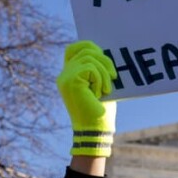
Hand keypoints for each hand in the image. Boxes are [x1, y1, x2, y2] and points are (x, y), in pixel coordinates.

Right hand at [57, 41, 117, 157]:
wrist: (95, 130)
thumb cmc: (100, 111)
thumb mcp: (100, 85)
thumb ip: (98, 69)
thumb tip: (105, 52)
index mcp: (69, 75)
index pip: (73, 49)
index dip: (89, 46)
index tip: (104, 57)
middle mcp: (64, 75)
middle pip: (85, 50)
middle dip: (104, 60)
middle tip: (113, 75)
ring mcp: (65, 78)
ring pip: (89, 58)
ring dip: (104, 73)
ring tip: (106, 89)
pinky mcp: (70, 81)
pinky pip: (91, 68)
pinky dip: (101, 79)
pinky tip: (101, 93)